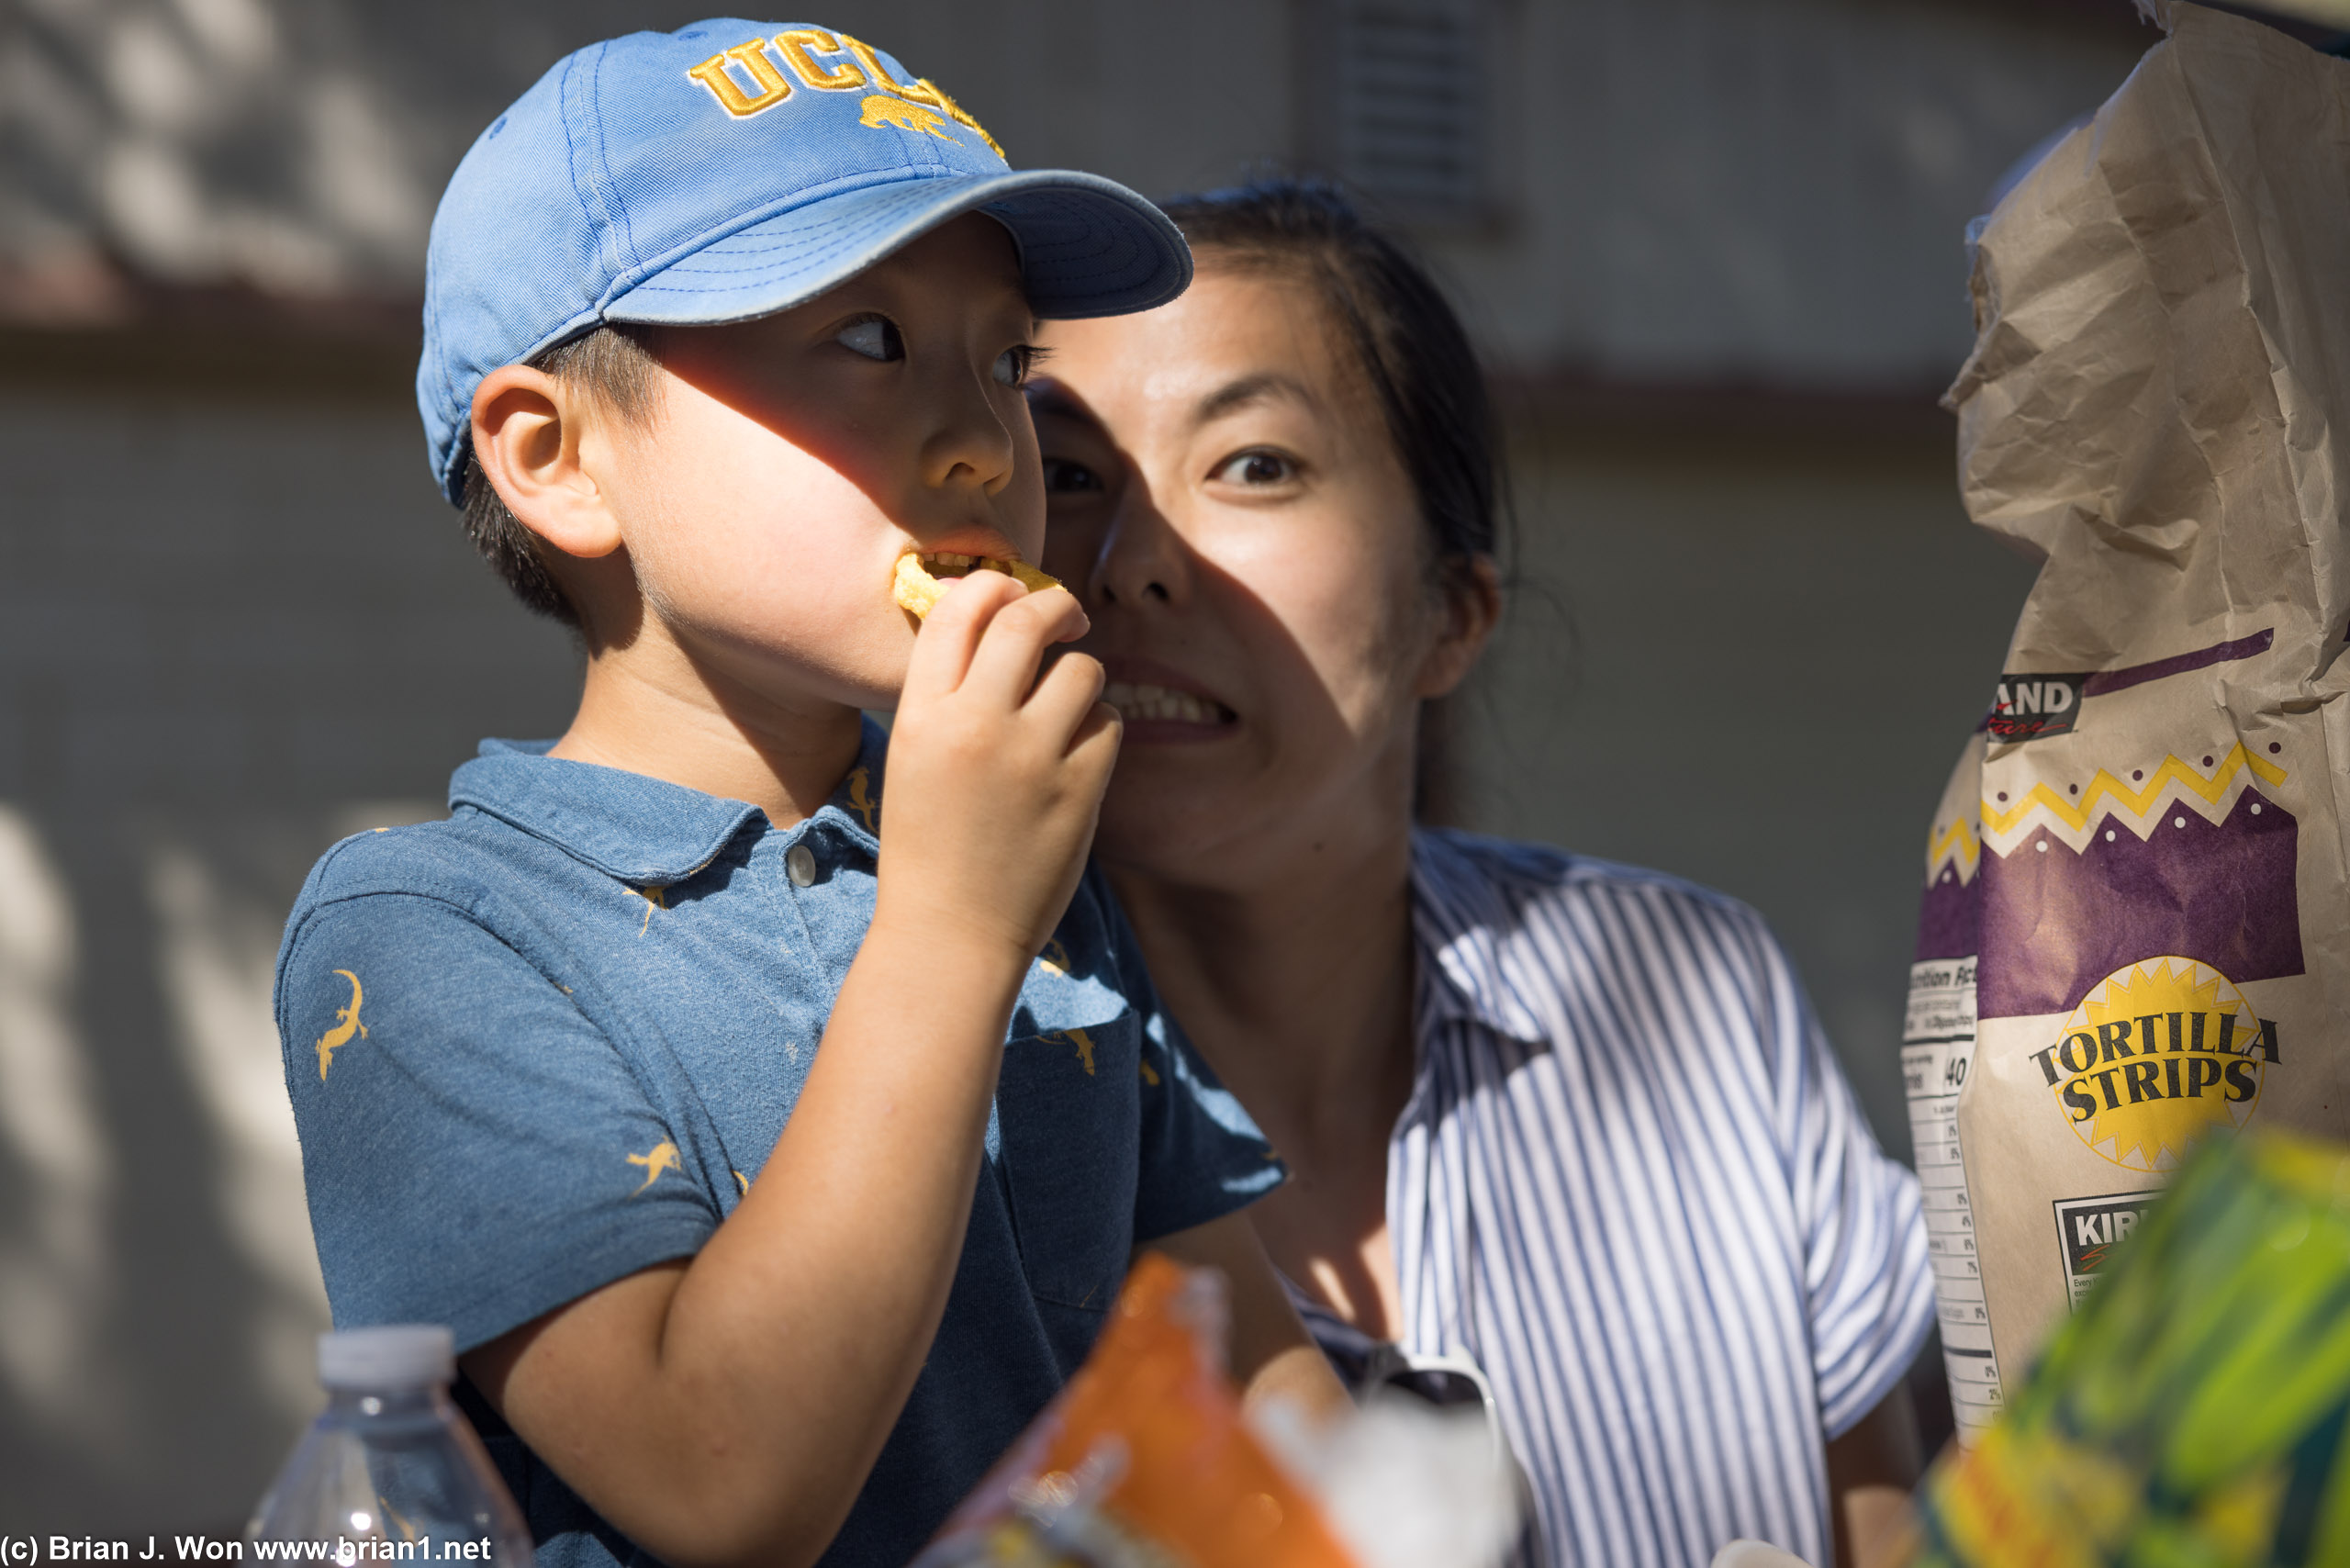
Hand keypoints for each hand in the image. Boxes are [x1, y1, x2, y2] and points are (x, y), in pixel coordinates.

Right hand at [879, 571, 1121, 960]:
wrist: (950, 935)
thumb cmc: (930, 847)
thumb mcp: (915, 759)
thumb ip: (950, 695)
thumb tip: (1003, 624)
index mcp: (921, 714)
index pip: (958, 610)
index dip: (992, 584)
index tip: (1013, 590)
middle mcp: (973, 723)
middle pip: (1026, 619)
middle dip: (1055, 605)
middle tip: (1070, 616)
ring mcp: (1029, 756)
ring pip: (1081, 670)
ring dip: (1080, 680)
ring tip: (1066, 712)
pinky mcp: (1078, 790)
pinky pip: (1108, 725)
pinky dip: (1099, 733)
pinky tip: (1078, 759)